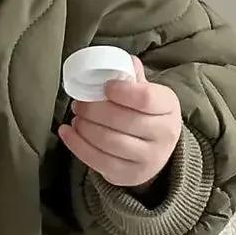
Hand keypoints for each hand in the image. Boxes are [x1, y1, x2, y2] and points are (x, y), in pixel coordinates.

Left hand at [58, 56, 182, 189]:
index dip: (121, 91)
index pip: (146, 98)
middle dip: (94, 110)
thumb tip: (123, 60)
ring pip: (108, 141)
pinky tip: (66, 132)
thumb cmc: (146, 116)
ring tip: (76, 117)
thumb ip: (134, 78)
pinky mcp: (129, 174)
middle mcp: (164, 134)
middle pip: (123, 120)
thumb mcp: (148, 95)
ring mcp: (148, 158)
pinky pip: (97, 160)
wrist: (155, 154)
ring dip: (85, 126)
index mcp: (169, 107)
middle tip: (79, 103)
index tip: (105, 86)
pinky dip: (76, 144)